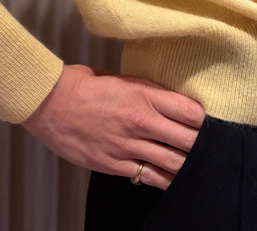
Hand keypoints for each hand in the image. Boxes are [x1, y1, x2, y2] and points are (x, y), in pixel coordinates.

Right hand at [21, 64, 204, 189]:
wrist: (49, 102)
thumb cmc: (82, 84)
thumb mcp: (120, 77)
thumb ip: (145, 90)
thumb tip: (165, 98)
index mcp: (144, 94)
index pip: (190, 111)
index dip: (203, 119)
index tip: (206, 121)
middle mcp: (140, 121)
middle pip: (188, 140)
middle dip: (201, 144)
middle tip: (206, 145)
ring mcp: (128, 145)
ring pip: (173, 162)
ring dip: (186, 165)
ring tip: (194, 164)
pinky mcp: (114, 163)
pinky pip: (148, 177)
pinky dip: (164, 179)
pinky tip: (172, 178)